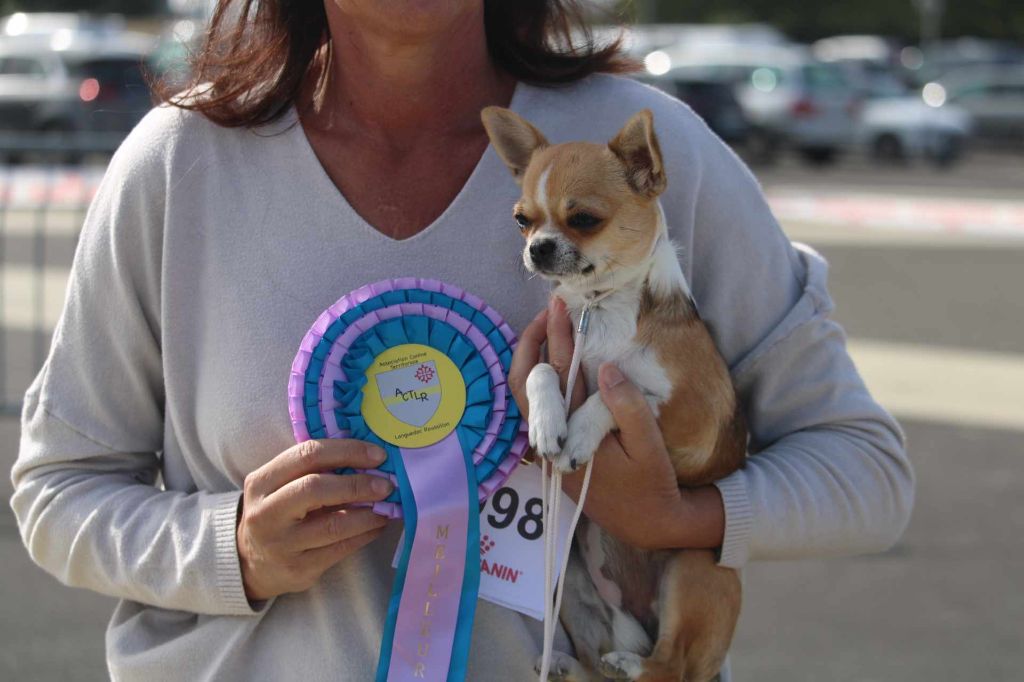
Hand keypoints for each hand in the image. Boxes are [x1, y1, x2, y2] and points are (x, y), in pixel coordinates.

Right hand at [236, 439, 393, 601]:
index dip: (347, 451)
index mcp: (262, 482)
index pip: (307, 455)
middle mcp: (266, 512)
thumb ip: (313, 469)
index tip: (378, 455)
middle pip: (315, 488)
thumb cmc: (278, 513)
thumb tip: (368, 457)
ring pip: (333, 524)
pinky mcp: (299, 569)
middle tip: (386, 485)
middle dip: (357, 484)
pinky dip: (366, 534)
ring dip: (368, 513)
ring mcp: (281, 544)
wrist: (251, 564)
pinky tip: (378, 525)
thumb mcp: (280, 486)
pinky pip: (341, 549)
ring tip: (387, 507)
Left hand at [510, 298, 725, 550]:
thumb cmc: (654, 486)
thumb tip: (605, 366)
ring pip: (527, 396)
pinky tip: (560, 359)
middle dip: (532, 342)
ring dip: (535, 358)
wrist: (650, 526)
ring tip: (551, 327)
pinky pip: (540, 407)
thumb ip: (628, 407)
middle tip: (549, 310)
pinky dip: (544, 378)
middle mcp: (551, 444)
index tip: (560, 307)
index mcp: (571, 439)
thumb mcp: (650, 446)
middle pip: (524, 385)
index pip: (556, 379)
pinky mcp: (556, 450)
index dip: (557, 338)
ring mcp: (550, 448)